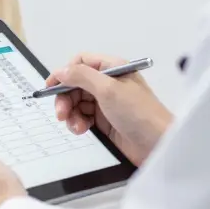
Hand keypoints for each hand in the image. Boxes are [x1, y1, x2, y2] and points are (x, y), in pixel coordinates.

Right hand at [49, 52, 172, 165]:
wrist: (158, 146)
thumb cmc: (141, 115)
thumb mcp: (109, 90)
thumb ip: (82, 76)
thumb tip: (61, 71)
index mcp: (113, 68)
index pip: (81, 63)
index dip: (64, 73)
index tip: (51, 87)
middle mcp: (109, 83)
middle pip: (75, 84)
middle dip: (65, 98)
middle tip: (61, 113)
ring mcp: (107, 103)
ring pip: (77, 102)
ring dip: (71, 114)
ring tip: (76, 126)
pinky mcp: (106, 121)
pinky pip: (83, 117)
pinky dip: (78, 123)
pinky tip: (82, 130)